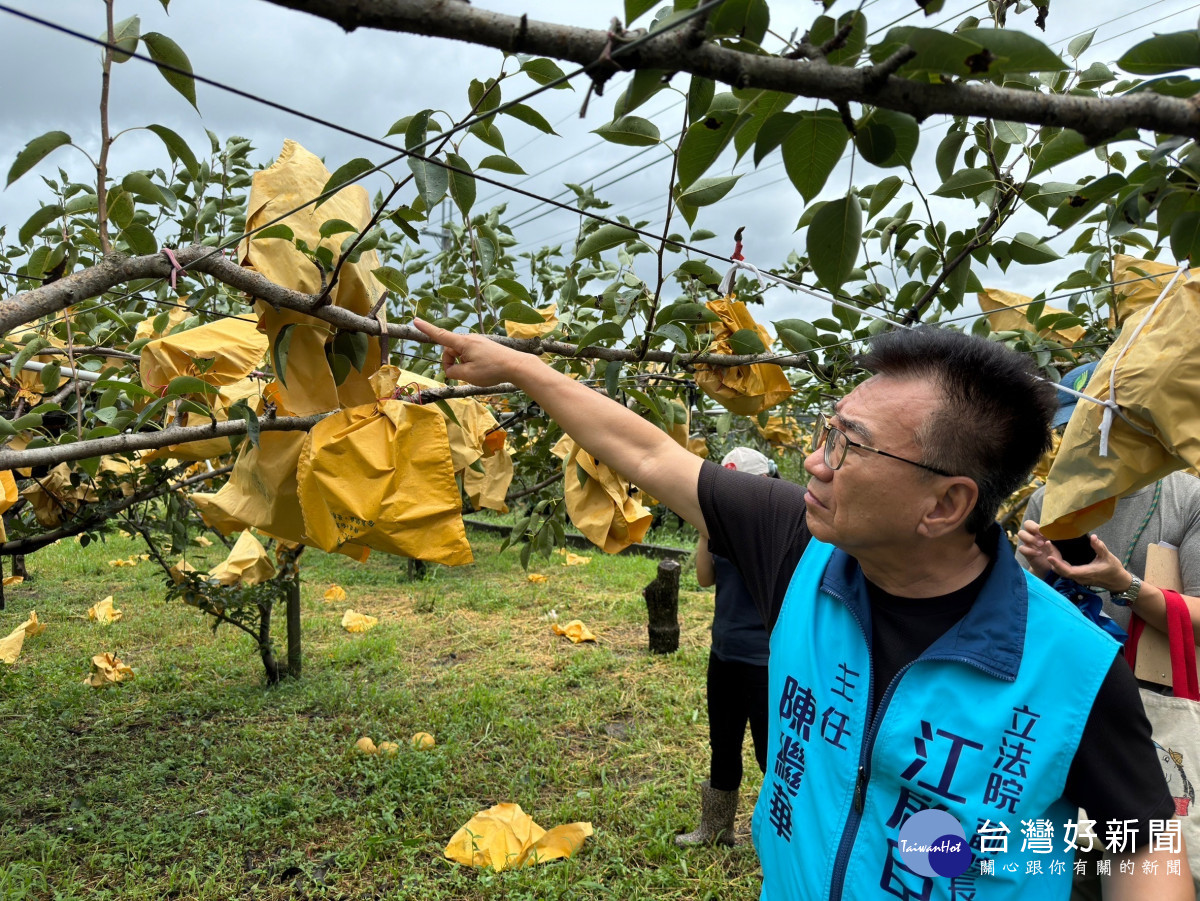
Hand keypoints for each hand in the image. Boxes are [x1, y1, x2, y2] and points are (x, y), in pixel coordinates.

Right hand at [412, 318, 531, 387]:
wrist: (517, 366)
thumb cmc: (493, 370)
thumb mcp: (468, 375)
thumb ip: (454, 372)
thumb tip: (450, 369)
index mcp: (463, 343)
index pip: (440, 335)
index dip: (426, 329)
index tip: (415, 320)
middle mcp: (469, 339)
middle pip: (450, 350)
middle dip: (451, 363)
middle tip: (461, 375)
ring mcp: (478, 342)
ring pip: (460, 354)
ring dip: (462, 364)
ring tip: (476, 373)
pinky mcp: (484, 346)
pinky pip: (470, 354)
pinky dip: (470, 363)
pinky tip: (483, 370)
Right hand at [1016, 519, 1056, 578]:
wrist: (1050, 567)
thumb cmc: (1054, 552)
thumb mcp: (1056, 544)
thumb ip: (1054, 537)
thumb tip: (1055, 530)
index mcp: (1038, 531)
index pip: (1033, 522)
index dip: (1037, 525)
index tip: (1045, 531)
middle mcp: (1032, 534)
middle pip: (1026, 524)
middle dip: (1034, 528)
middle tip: (1043, 536)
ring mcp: (1027, 543)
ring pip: (1021, 534)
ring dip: (1031, 538)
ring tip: (1041, 545)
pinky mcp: (1025, 552)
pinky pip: (1021, 548)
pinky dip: (1030, 550)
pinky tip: (1039, 553)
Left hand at [1017, 520, 1130, 591]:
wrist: (1118, 581)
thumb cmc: (1114, 569)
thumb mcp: (1108, 556)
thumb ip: (1099, 547)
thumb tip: (1093, 537)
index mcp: (1085, 573)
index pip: (1067, 571)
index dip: (1057, 564)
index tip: (1049, 556)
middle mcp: (1079, 577)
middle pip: (1061, 570)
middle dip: (1052, 558)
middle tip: (1046, 544)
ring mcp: (1078, 578)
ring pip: (1061, 571)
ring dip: (1054, 560)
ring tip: (1048, 546)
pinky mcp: (1078, 576)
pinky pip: (1065, 570)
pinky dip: (1058, 563)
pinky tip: (1055, 554)